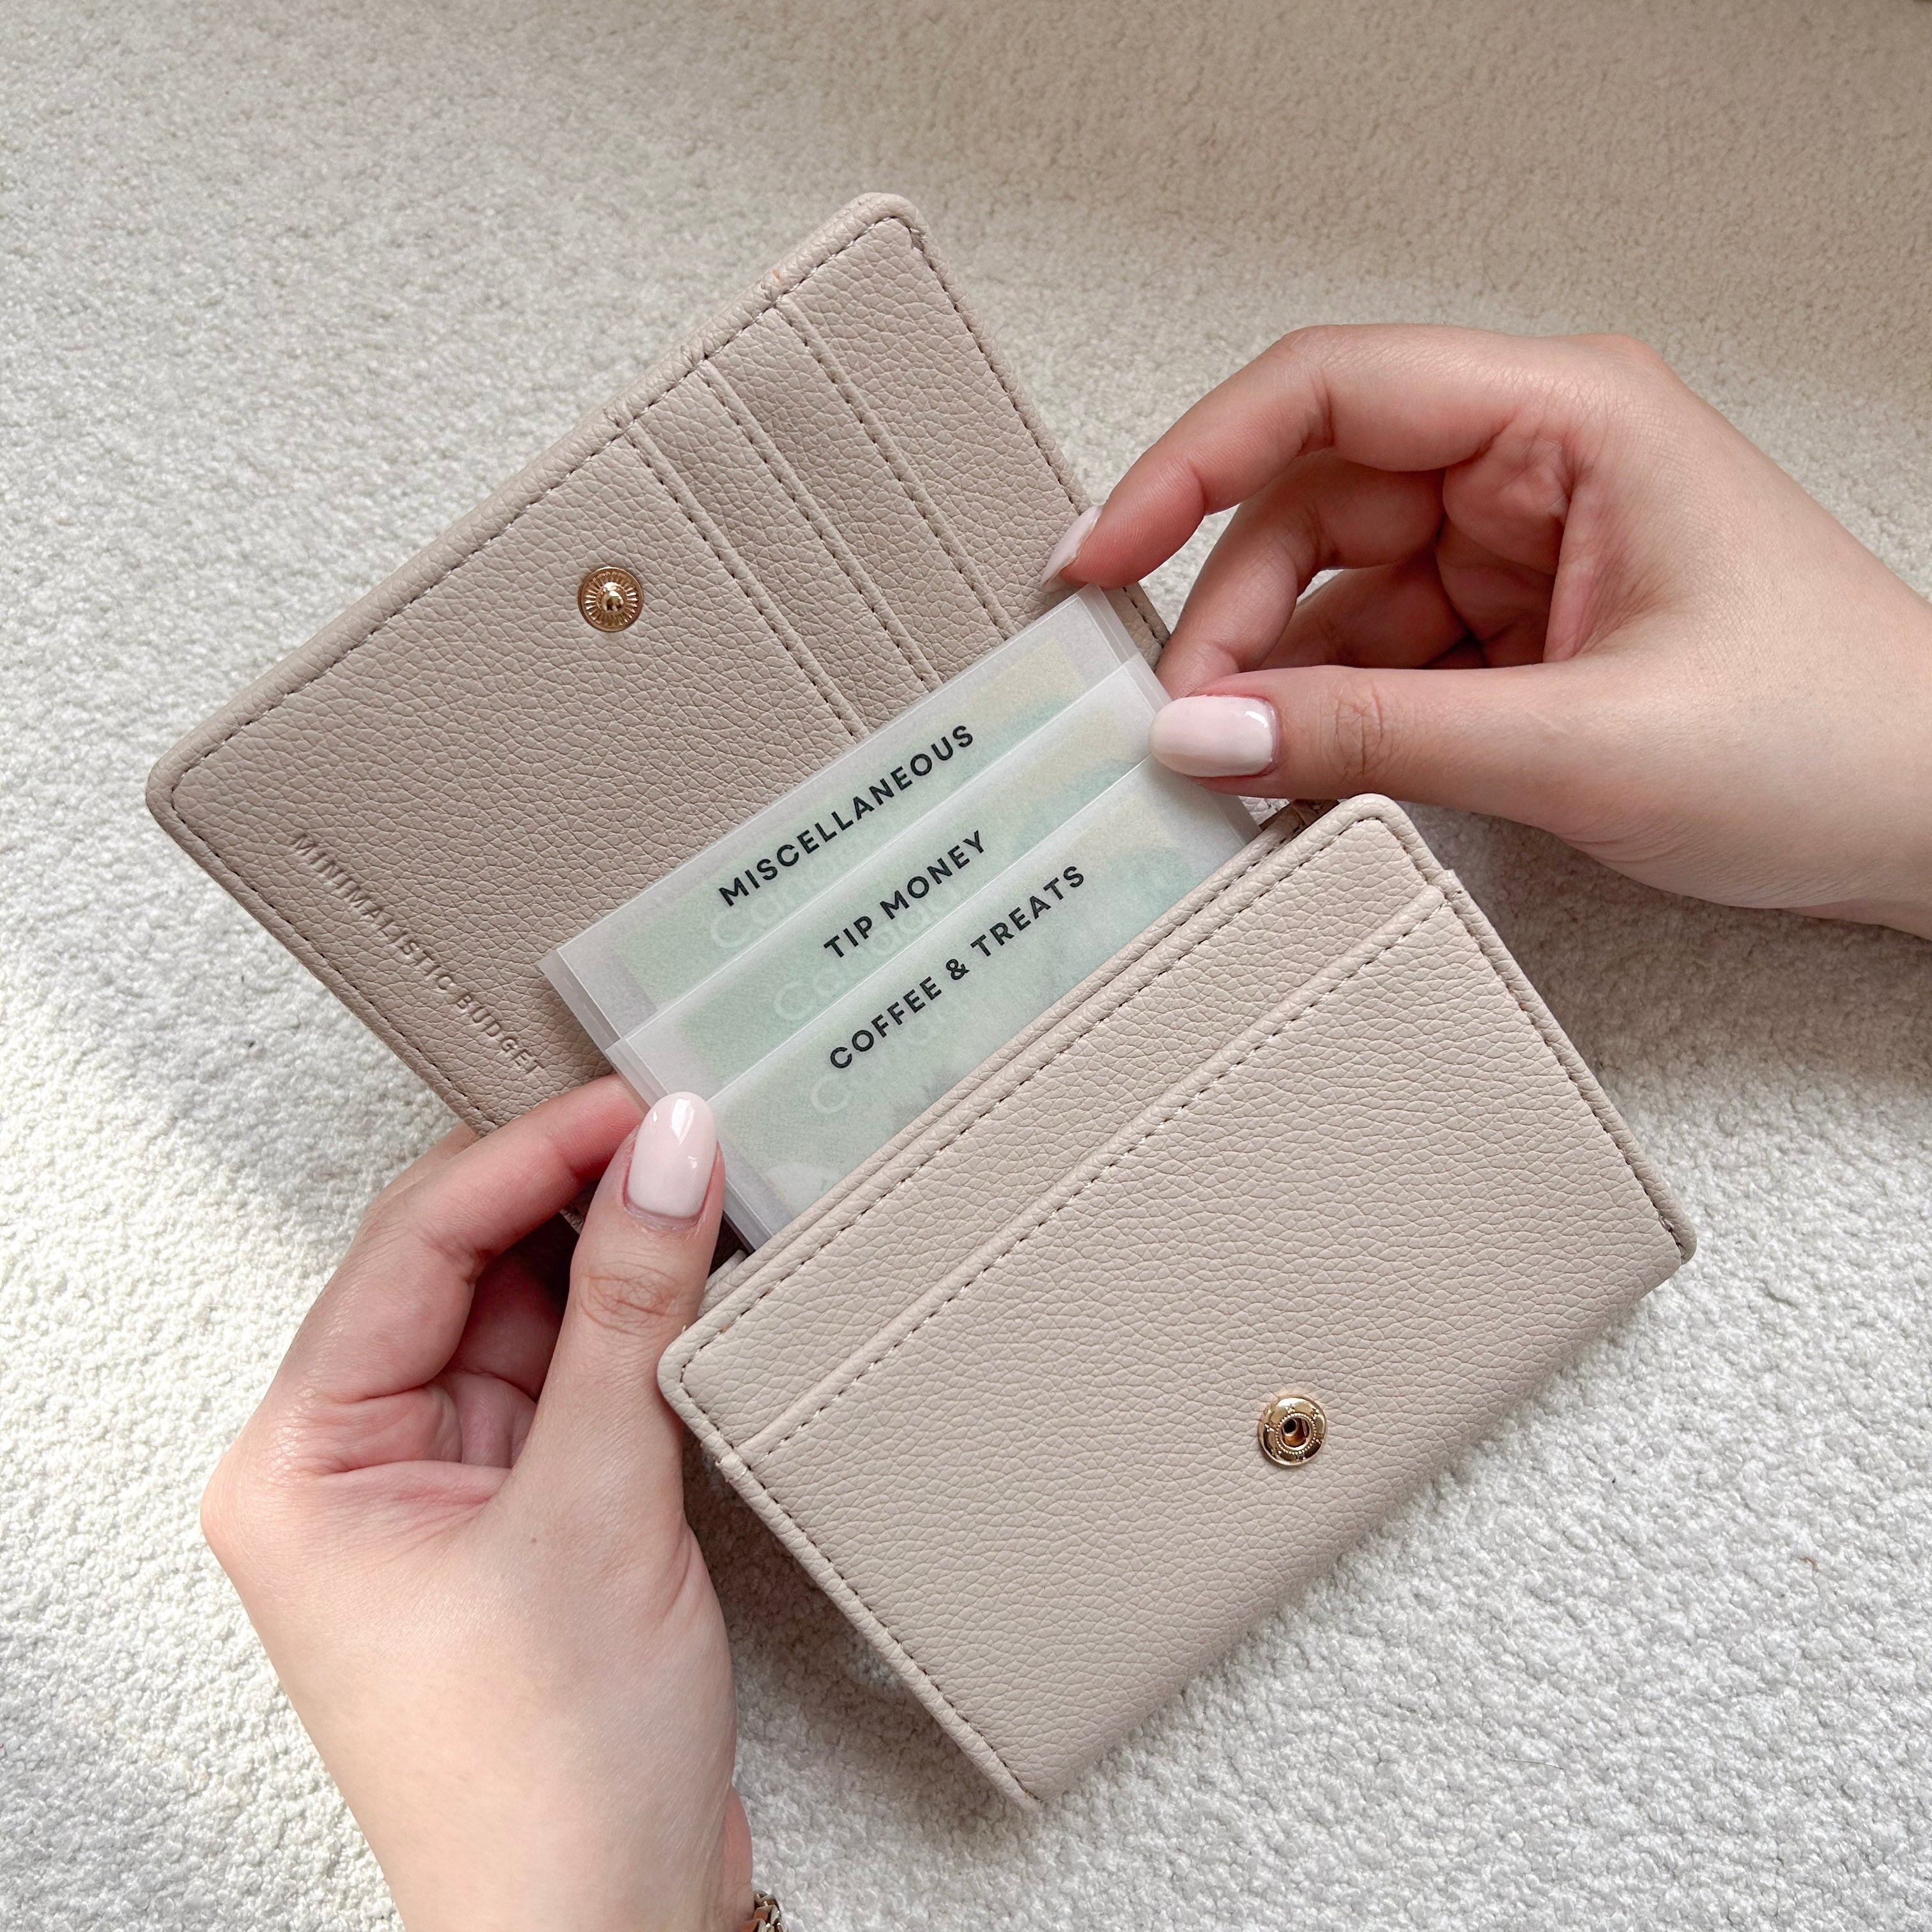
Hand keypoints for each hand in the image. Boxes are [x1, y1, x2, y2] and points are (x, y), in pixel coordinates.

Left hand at [201, 1080, 750, 1931]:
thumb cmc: (546, 1775)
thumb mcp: (595, 1507)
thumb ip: (631, 1314)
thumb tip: (666, 1153)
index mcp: (303, 1462)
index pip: (415, 1248)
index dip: (528, 1156)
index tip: (635, 1101)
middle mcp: (354, 1464)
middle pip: (463, 1272)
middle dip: (570, 1195)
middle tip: (682, 1128)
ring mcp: (441, 1489)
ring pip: (526, 1319)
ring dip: (611, 1257)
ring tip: (703, 1187)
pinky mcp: (519, 1514)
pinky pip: (571, 1382)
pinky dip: (634, 1330)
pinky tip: (694, 1282)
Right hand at [1058, 325, 1931, 936]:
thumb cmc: (1837, 742)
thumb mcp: (1578, 743)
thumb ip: (1372, 735)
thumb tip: (1205, 728)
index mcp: (1568, 417)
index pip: (1328, 390)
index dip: (1191, 463)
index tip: (1103, 553)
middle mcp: (1536, 463)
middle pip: (1313, 500)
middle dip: (1233, 612)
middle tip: (1181, 718)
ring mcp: (1524, 548)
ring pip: (1336, 587)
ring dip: (1277, 674)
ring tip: (1235, 762)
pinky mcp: (1520, 628)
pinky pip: (1382, 653)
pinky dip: (1330, 713)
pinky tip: (1299, 767)